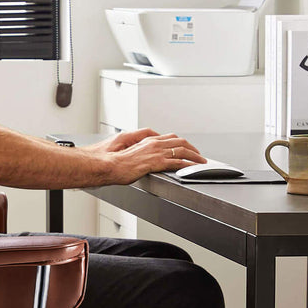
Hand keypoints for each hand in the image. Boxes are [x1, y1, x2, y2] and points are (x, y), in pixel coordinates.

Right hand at [86, 129, 205, 181]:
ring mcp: (155, 152)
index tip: (185, 148)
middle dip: (191, 148)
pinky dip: (189, 165)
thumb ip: (134, 148)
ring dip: (195, 156)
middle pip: (179, 141)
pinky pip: (178, 162)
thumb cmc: (109, 160)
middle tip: (198, 155)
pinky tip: (194, 169)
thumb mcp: (123, 149)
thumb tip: (140, 153)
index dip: (179, 142)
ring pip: (182, 150)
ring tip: (201, 162)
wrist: (105, 165)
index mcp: (145, 140)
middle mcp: (152, 143)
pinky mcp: (156, 163)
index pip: (168, 138)